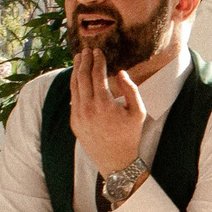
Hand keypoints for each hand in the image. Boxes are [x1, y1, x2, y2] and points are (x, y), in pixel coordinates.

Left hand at [69, 47, 148, 175]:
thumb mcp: (138, 112)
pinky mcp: (74, 122)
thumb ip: (131, 90)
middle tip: (86, 50)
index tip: (98, 51)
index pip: (97, 75)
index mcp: (104, 105)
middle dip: (84, 61)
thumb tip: (120, 72)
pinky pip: (73, 98)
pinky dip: (74, 85)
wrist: (115, 160)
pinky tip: (77, 77)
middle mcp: (88, 109)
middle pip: (82, 77)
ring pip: (74, 87)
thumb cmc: (130, 135)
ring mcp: (78, 116)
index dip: (97, 61)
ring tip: (79, 58)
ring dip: (76, 70)